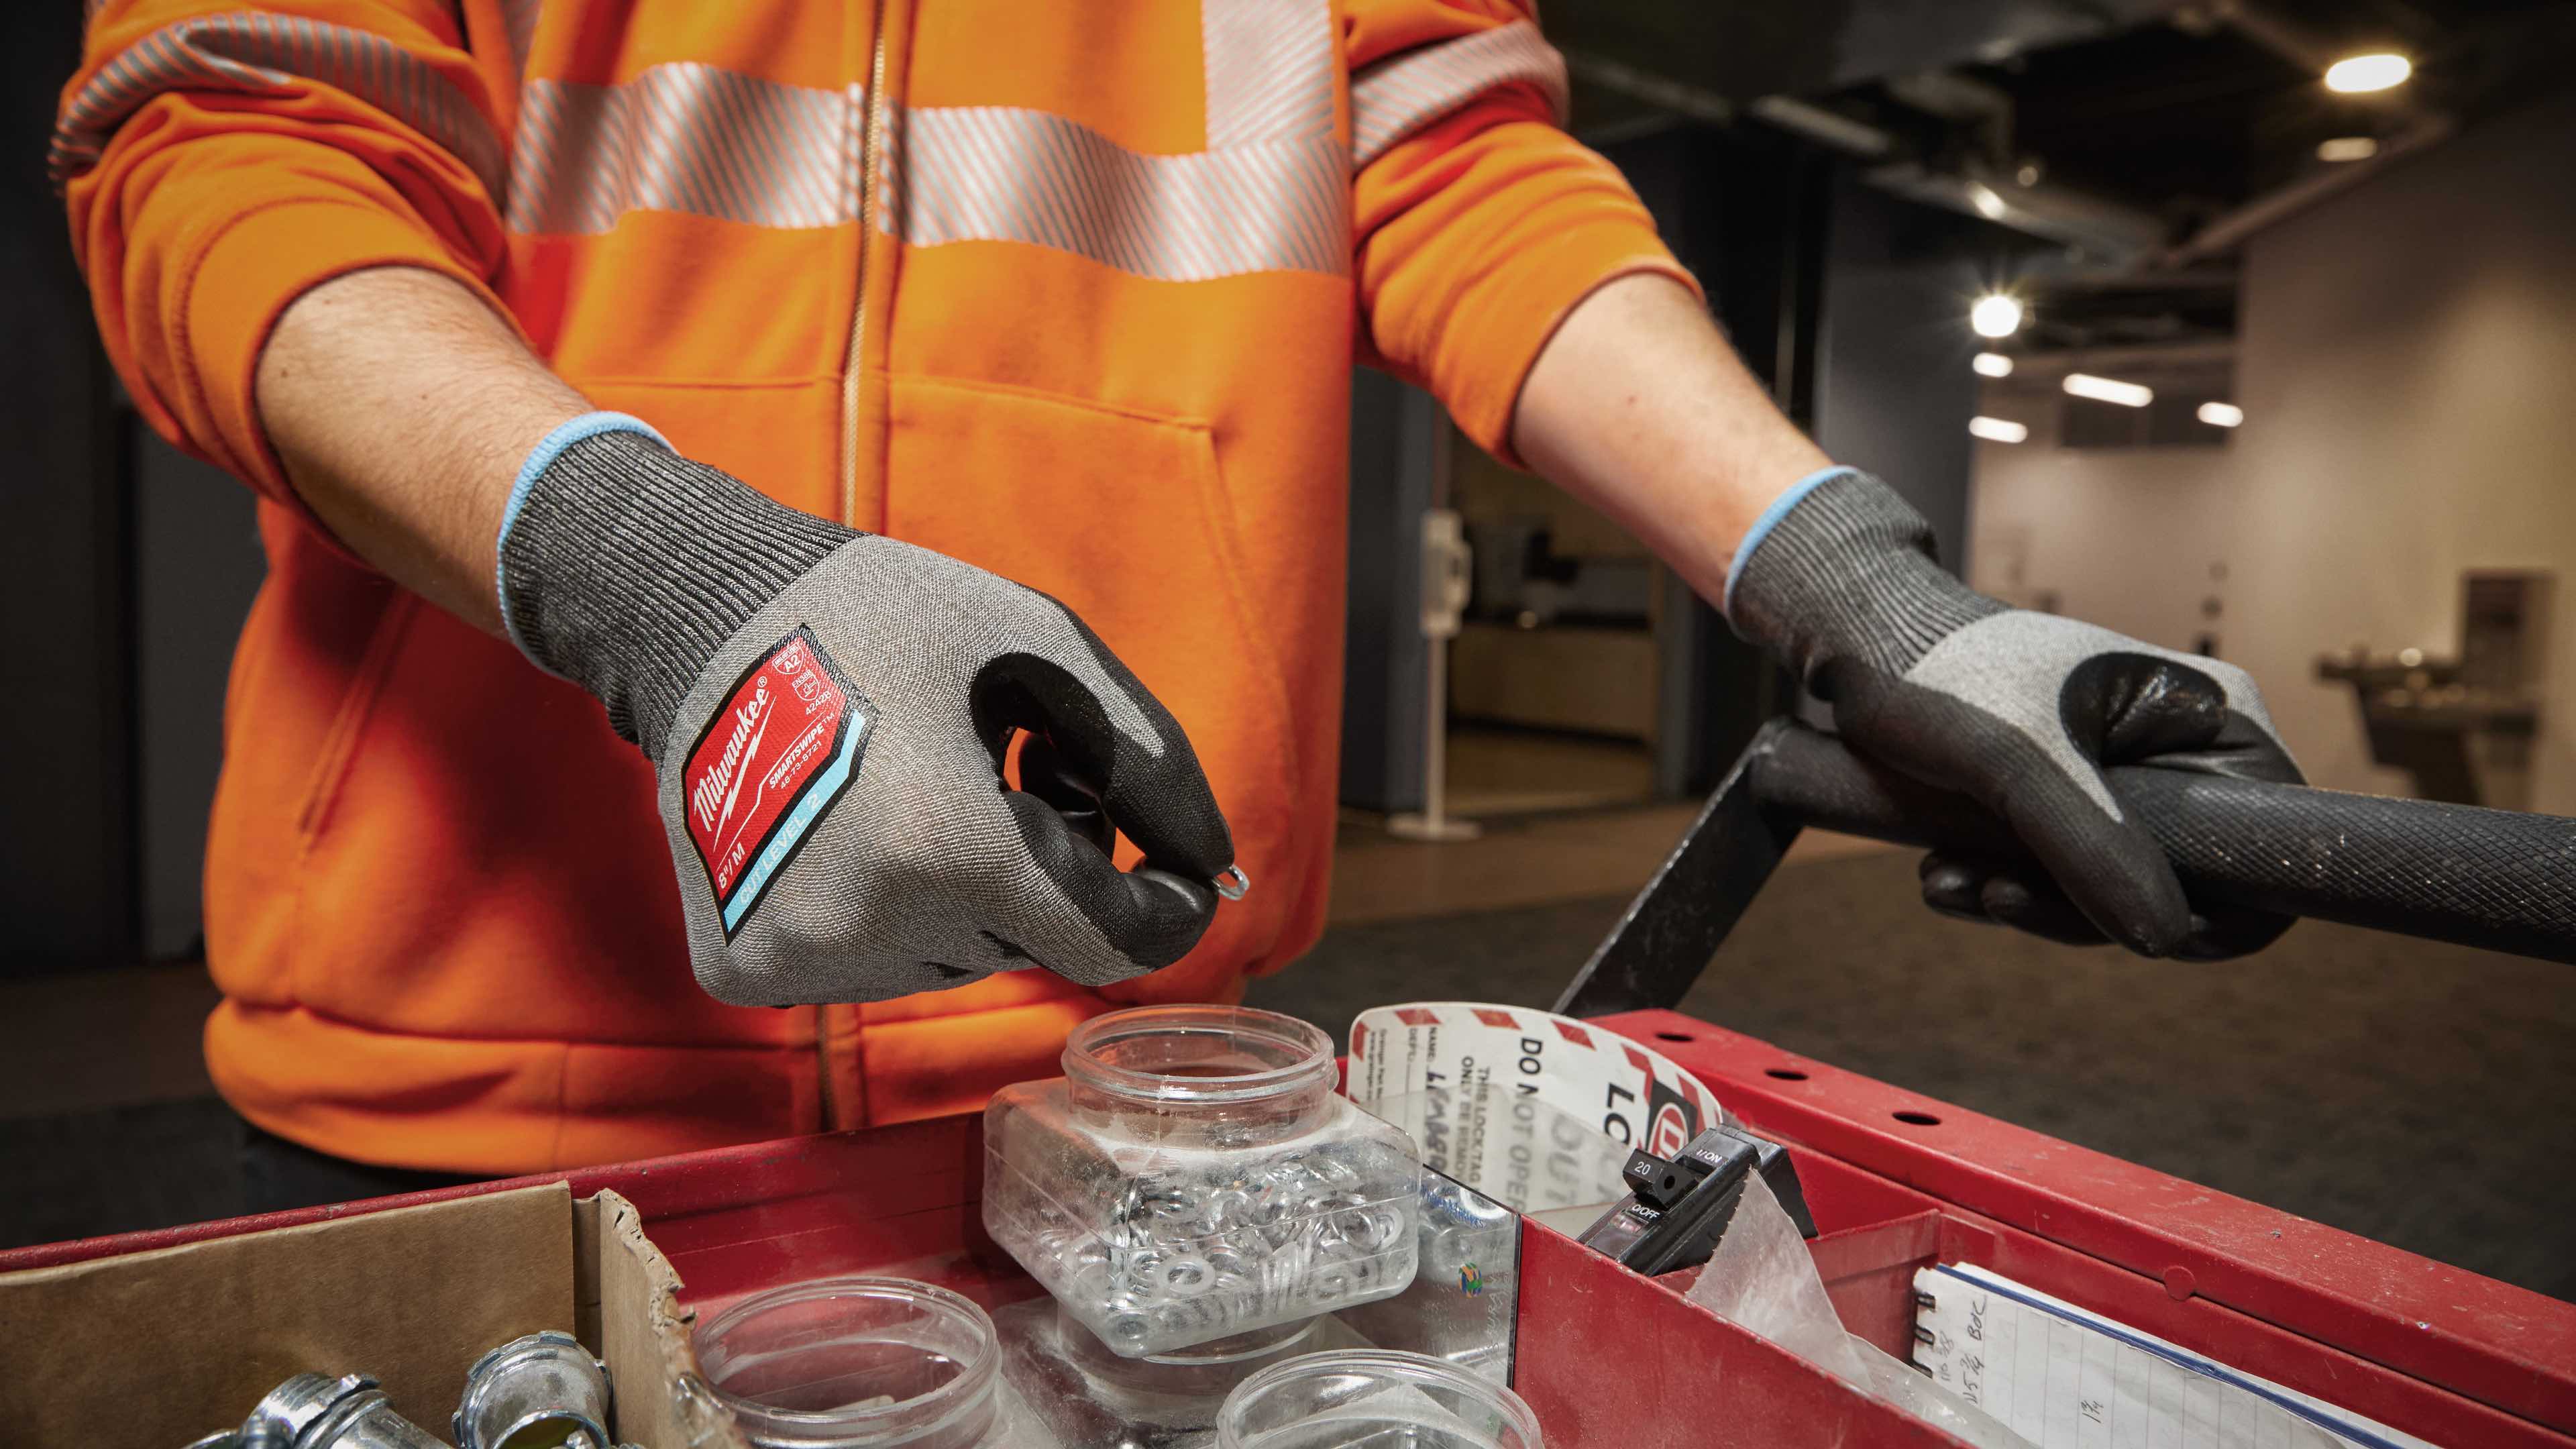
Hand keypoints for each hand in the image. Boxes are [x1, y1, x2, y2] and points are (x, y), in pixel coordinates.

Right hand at [495, 416, 1235, 1004]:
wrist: (705, 619)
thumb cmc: (888, 618)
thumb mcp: (1043, 650)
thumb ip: (1147, 761)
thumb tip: (1214, 869)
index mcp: (951, 846)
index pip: (1111, 943)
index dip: (1155, 904)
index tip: (1162, 864)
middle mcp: (872, 924)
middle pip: (1030, 944)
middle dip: (1045, 871)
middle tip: (999, 774)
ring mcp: (802, 959)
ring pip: (953, 958)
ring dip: (964, 893)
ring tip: (916, 789)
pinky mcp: (748, 971)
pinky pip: (871, 965)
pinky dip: (887, 912)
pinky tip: (850, 831)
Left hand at [1728, 470, 2301, 958]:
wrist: (1856, 644)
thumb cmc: (1942, 671)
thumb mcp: (2018, 760)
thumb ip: (2091, 845)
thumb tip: (2168, 940)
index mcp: (2210, 716)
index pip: (2272, 841)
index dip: (2226, 912)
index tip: (2145, 938)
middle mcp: (2180, 751)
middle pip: (2183, 885)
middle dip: (2084, 908)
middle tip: (1993, 894)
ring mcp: (2125, 783)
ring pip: (2110, 891)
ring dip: (2026, 901)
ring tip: (1945, 878)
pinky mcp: (2069, 806)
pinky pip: (2060, 878)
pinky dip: (2003, 887)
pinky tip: (1941, 876)